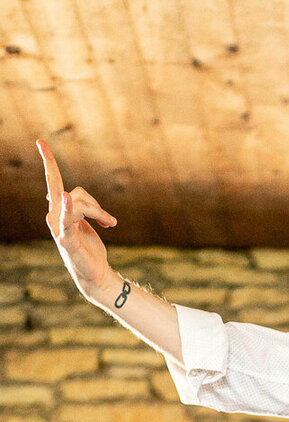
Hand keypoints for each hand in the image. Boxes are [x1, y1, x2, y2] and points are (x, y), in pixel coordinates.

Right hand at [36, 139, 117, 297]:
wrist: (95, 274)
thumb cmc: (90, 249)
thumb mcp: (87, 222)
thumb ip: (80, 206)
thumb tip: (67, 194)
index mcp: (58, 209)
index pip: (53, 181)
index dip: (48, 161)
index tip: (40, 141)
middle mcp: (53, 215)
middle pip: (78, 193)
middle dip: (96, 206)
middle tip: (109, 223)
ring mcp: (58, 227)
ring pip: (81, 202)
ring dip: (100, 213)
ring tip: (108, 226)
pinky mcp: (66, 239)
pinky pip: (67, 219)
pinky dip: (67, 208)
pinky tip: (66, 199)